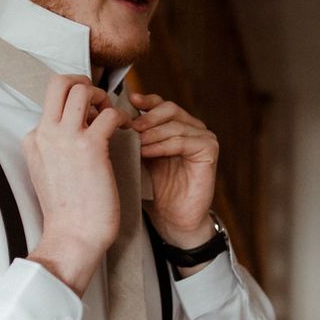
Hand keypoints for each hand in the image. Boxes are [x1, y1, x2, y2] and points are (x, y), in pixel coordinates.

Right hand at [23, 74, 129, 294]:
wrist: (72, 238)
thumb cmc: (67, 211)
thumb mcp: (48, 172)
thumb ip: (55, 148)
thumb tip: (79, 131)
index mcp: (33, 139)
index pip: (50, 102)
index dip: (74, 105)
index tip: (89, 120)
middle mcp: (45, 133)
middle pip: (58, 82)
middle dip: (83, 82)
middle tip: (99, 102)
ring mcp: (65, 138)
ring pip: (82, 89)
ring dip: (103, 97)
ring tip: (112, 117)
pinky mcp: (90, 147)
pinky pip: (109, 113)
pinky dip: (122, 117)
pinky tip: (127, 132)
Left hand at [129, 93, 217, 248]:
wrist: (171, 219)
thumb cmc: (152, 189)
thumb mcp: (138, 156)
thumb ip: (133, 136)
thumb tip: (109, 116)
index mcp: (175, 125)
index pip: (160, 103)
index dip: (144, 100)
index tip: (128, 101)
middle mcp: (192, 127)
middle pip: (169, 108)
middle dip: (146, 117)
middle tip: (129, 127)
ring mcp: (203, 137)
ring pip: (174, 125)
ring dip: (151, 133)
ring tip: (135, 143)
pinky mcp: (209, 150)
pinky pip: (184, 141)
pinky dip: (163, 145)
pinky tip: (147, 152)